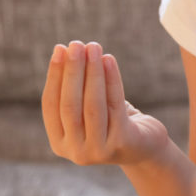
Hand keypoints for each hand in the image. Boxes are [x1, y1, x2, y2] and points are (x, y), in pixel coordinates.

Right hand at [41, 41, 168, 166]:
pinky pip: (114, 104)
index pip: (50, 104)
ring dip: (92, 72)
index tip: (59, 49)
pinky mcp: (121, 142)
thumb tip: (66, 50)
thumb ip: (76, 90)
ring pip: (92, 104)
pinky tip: (109, 60)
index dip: (54, 75)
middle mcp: (75, 151)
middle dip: (72, 71)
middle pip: (69, 104)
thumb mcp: (89, 109)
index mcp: (59, 142)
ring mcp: (98, 149)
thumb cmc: (113, 122)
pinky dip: (111, 79)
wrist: (145, 147)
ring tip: (93, 47)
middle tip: (76, 44)